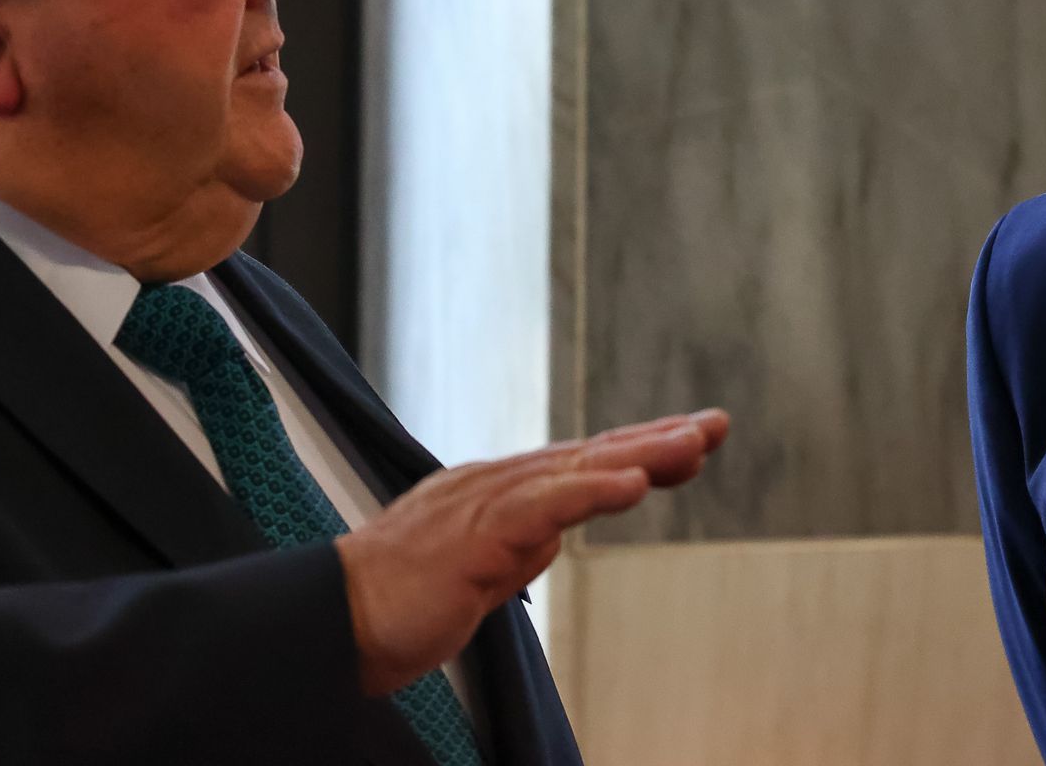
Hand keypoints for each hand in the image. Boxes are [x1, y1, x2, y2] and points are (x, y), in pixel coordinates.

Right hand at [335, 408, 728, 694]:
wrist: (330, 622)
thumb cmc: (396, 603)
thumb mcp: (478, 574)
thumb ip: (516, 549)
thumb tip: (552, 539)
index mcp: (498, 493)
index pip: (582, 464)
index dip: (638, 449)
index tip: (690, 440)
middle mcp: (496, 484)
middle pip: (591, 454)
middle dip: (657, 438)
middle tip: (715, 425)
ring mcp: (483, 503)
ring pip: (577, 469)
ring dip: (640, 455)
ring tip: (693, 444)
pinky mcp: (473, 535)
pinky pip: (543, 507)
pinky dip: (591, 490)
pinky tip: (633, 484)